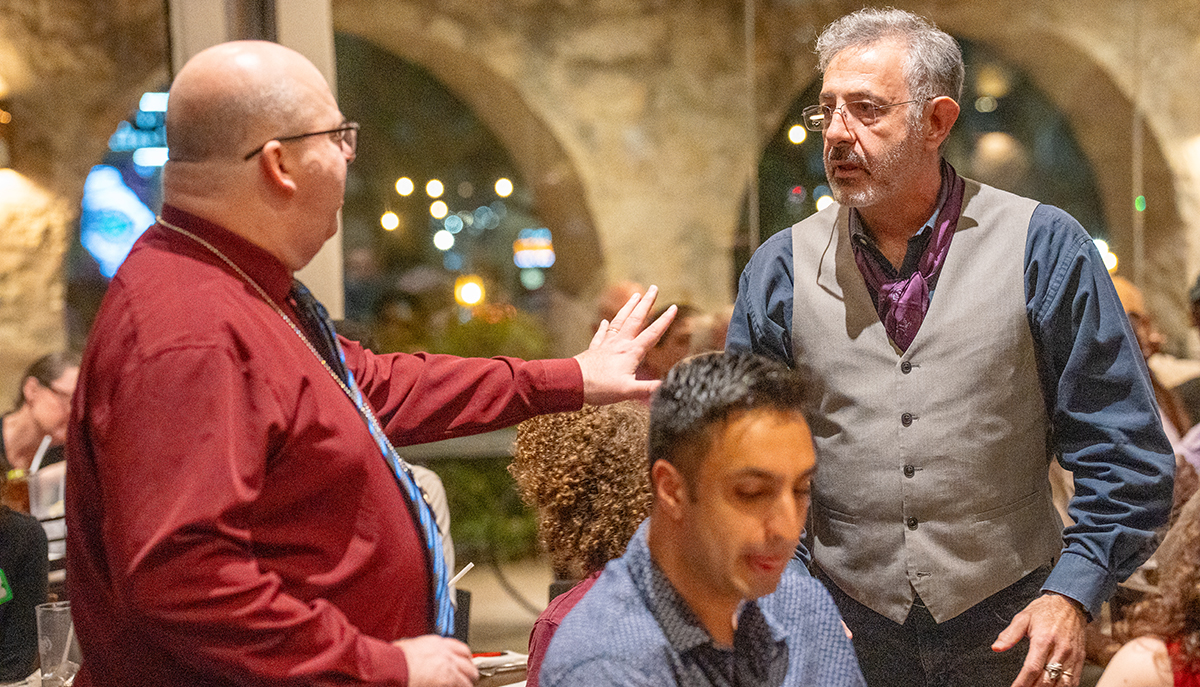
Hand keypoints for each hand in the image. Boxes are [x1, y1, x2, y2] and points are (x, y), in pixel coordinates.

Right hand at [394, 635, 477, 686]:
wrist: (393, 666)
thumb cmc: (395, 659)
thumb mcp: (409, 647)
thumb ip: (420, 651)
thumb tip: (416, 655)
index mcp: (436, 643)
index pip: (460, 648)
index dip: (464, 657)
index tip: (464, 662)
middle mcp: (446, 653)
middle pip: (468, 661)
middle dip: (469, 670)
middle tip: (468, 677)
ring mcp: (449, 667)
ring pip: (468, 676)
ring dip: (467, 682)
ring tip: (465, 686)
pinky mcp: (448, 680)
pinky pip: (462, 686)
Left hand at [575, 286, 675, 404]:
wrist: (572, 382)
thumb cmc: (600, 387)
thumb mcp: (628, 391)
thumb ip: (649, 389)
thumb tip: (668, 387)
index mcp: (631, 352)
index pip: (652, 334)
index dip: (664, 321)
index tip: (673, 307)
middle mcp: (620, 344)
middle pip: (636, 319)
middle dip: (646, 303)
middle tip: (654, 288)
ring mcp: (606, 345)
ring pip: (619, 321)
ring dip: (628, 307)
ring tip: (635, 295)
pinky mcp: (594, 350)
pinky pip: (601, 335)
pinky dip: (604, 327)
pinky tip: (605, 322)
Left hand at [992, 592, 1085, 686]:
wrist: (1070, 603)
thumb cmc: (1046, 610)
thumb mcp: (1023, 618)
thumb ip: (1009, 635)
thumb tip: (997, 647)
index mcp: (1043, 639)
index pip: (1032, 668)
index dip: (1022, 682)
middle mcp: (1060, 650)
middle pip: (1047, 679)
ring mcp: (1072, 656)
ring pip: (1062, 684)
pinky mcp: (1080, 659)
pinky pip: (1074, 681)